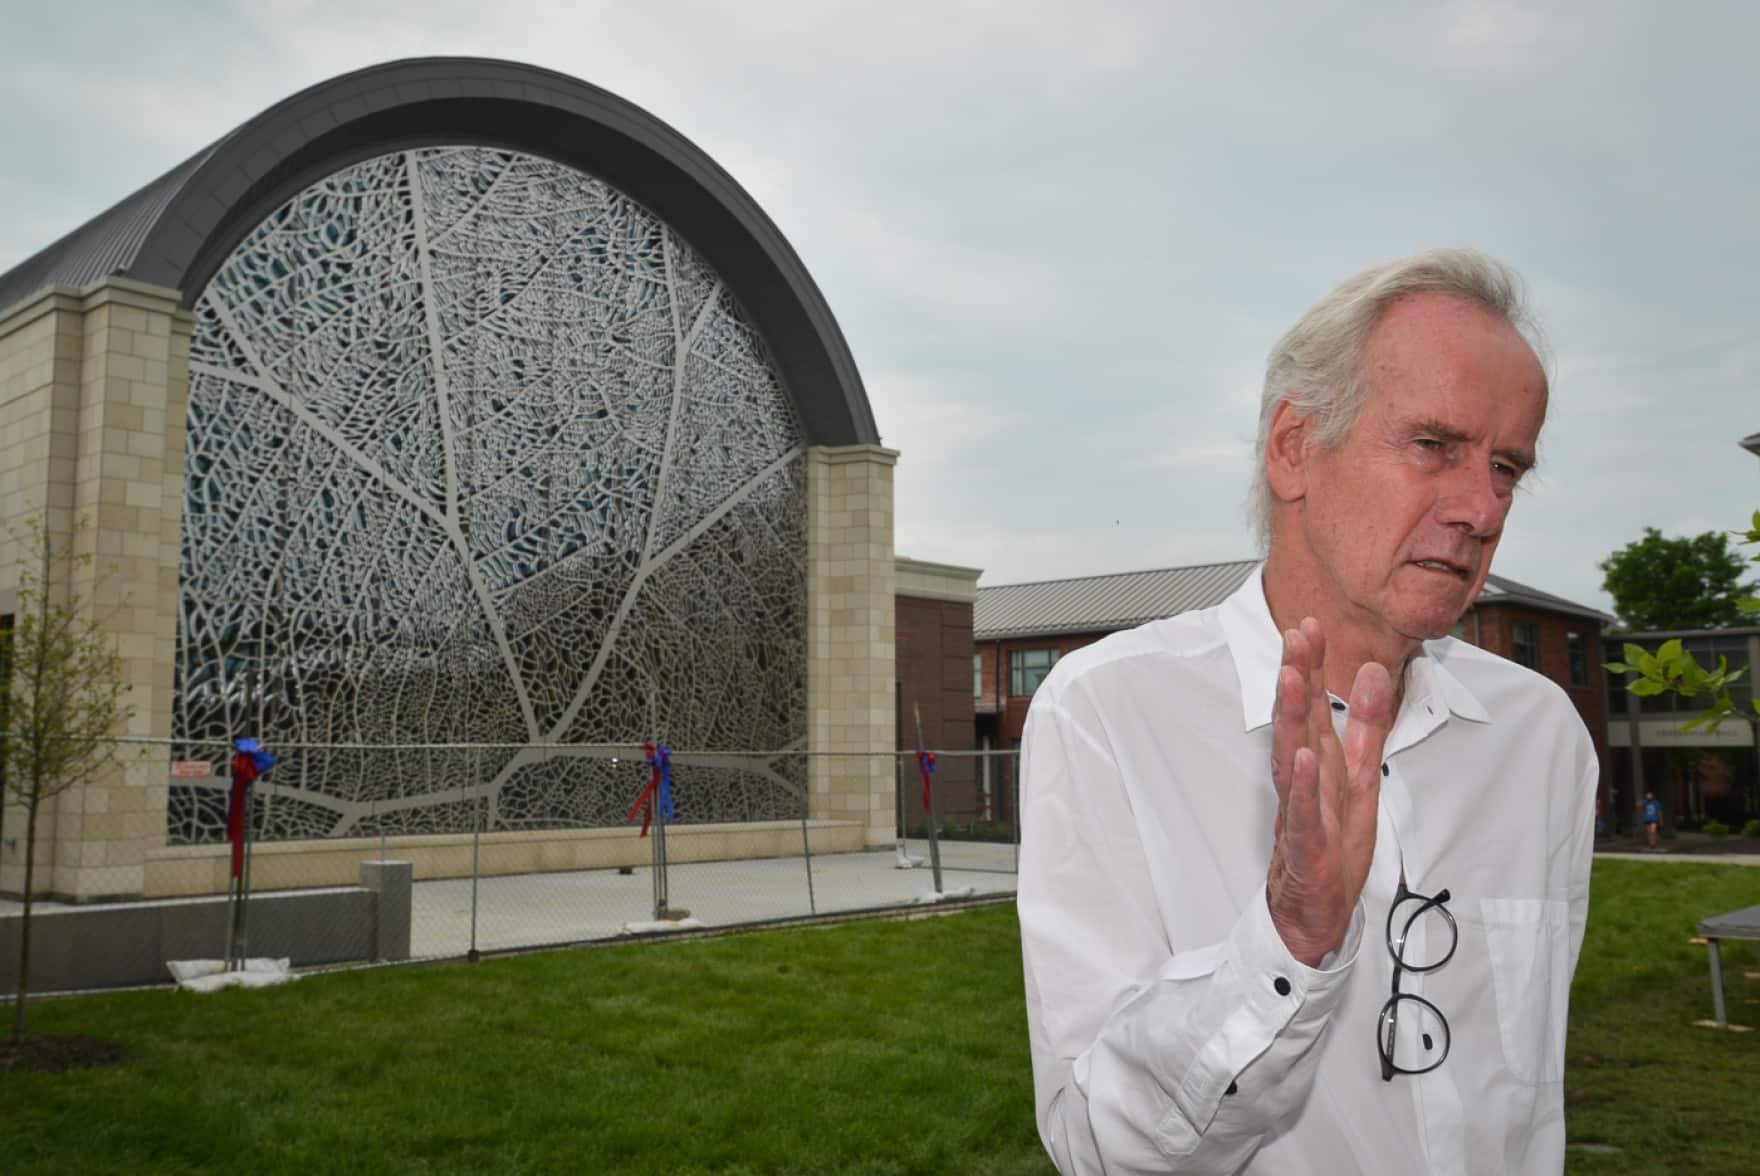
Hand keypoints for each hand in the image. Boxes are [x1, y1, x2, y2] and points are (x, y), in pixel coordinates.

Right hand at [1264, 618, 1394, 967]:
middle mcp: (1306, 783)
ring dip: (1291, 719)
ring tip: (1292, 680)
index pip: (1315, 708)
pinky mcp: (1305, 846)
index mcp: (1321, 765)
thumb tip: (1374, 673)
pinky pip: (1300, 812)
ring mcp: (1301, 812)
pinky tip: (1301, 758)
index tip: (1307, 626)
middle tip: (1294, 636)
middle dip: (1297, 678)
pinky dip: (1300, 785)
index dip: (1312, 667)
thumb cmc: (1331, 849)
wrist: (1314, 916)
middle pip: (1299, 723)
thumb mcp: (1362, 779)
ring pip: (1292, 758)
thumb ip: (1369, 727)